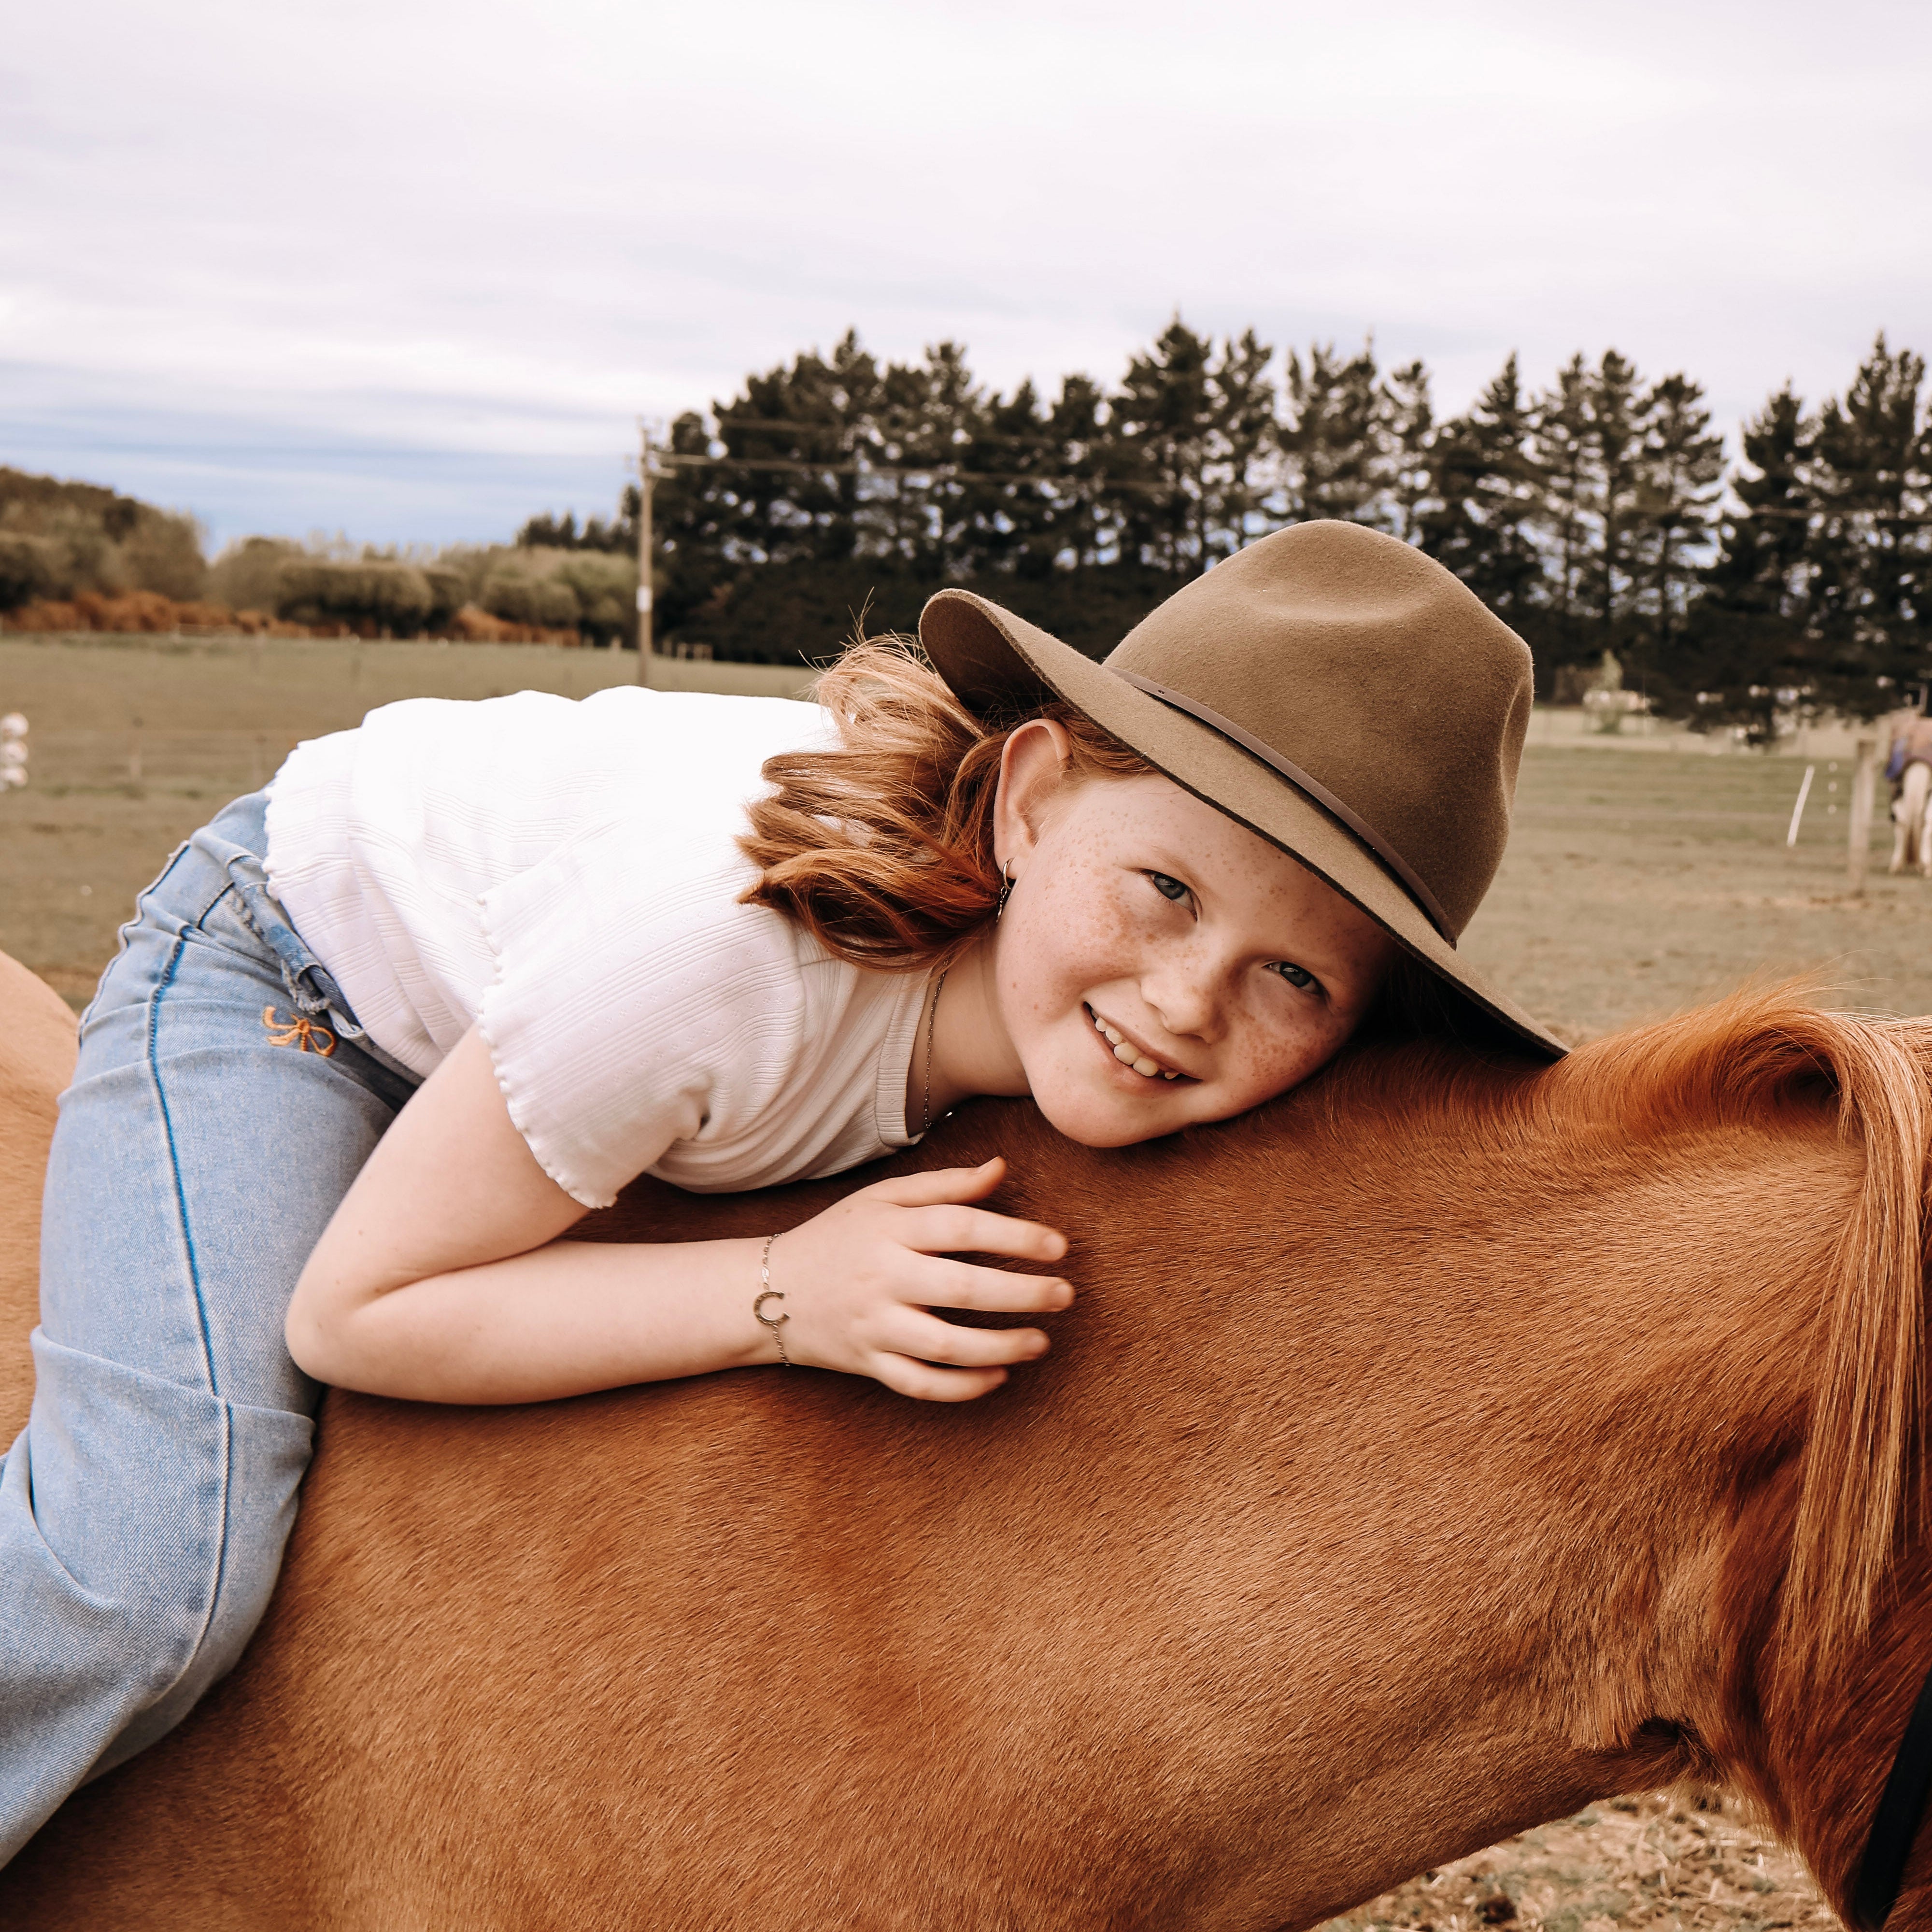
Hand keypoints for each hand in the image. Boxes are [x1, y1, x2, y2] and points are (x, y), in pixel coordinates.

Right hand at [762, 1158, 1070, 1401]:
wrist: (767, 1290)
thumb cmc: (839, 1236)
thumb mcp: (883, 1199)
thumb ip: (945, 1187)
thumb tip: (1002, 1168)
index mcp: (890, 1230)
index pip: (961, 1228)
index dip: (1015, 1236)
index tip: (1059, 1246)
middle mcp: (882, 1278)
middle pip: (961, 1290)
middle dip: (1022, 1295)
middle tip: (1065, 1295)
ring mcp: (874, 1326)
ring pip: (944, 1346)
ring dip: (1001, 1347)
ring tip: (1041, 1341)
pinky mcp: (867, 1364)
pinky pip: (919, 1385)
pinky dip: (961, 1388)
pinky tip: (999, 1377)